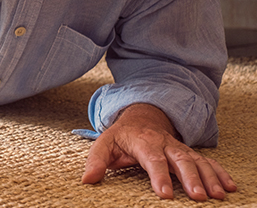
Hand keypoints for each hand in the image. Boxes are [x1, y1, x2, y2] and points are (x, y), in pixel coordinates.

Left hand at [82, 104, 236, 200]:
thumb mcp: (104, 143)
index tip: (165, 194)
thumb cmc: (121, 135)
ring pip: (197, 161)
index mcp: (143, 142)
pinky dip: (219, 173)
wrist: (141, 117)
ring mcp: (180, 148)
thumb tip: (87, 179)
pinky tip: (229, 187)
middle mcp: (165, 144)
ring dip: (209, 178)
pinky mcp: (190, 153)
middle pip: (180, 160)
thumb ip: (96, 161)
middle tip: (198, 197)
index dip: (159, 176)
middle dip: (190, 178)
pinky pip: (207, 161)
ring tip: (218, 195)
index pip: (152, 160)